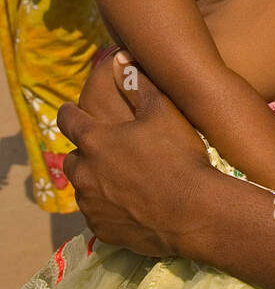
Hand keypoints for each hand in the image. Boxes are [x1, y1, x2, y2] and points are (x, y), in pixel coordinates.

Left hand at [58, 52, 212, 257]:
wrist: (193, 211)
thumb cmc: (178, 155)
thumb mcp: (162, 111)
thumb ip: (137, 84)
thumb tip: (120, 58)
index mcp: (95, 141)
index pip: (68, 120)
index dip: (68, 112)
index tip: (70, 110)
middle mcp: (85, 174)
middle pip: (71, 160)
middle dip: (83, 153)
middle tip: (104, 151)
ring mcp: (92, 206)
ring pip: (83, 190)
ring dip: (94, 182)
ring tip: (120, 181)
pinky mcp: (103, 231)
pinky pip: (98, 216)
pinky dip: (107, 208)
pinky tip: (129, 206)